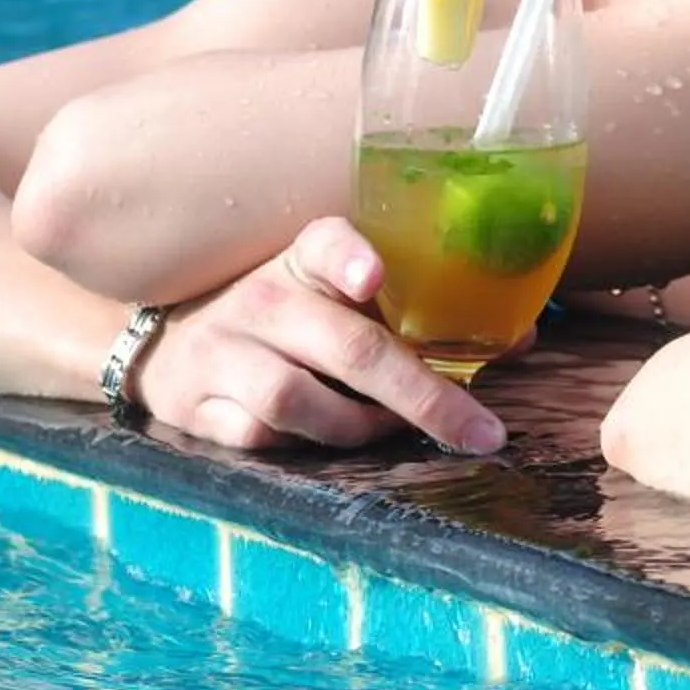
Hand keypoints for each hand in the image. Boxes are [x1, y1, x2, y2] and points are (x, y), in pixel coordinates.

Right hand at [133, 216, 504, 455]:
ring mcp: (222, 353)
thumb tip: (522, 337)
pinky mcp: (195, 405)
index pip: (325, 241)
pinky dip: (302, 448)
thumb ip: (417, 312)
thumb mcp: (338, 294)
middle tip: (478, 429)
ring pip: (296, 401)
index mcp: (302, 258)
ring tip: (392, 429)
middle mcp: (262, 299)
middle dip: (421, 394)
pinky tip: (327, 442)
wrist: (167, 343)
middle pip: (346, 347)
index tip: (374, 276)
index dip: (350, 258)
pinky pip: (259, 438)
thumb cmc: (284, 316)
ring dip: (359, 426)